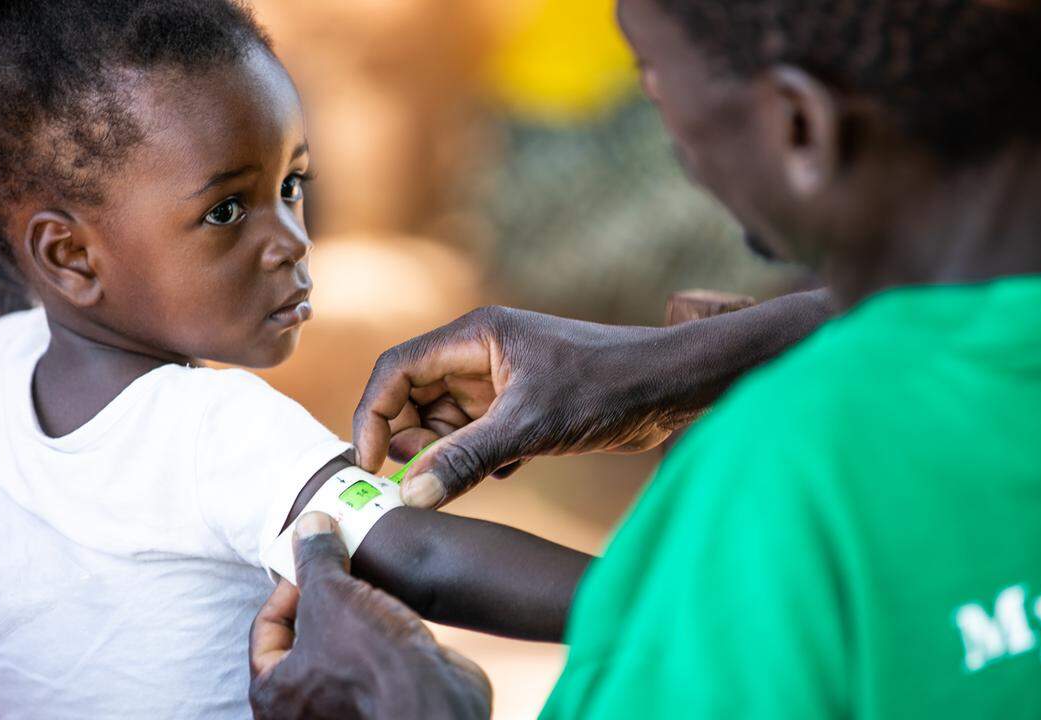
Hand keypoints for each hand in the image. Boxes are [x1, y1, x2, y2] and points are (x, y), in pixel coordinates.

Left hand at [249, 513, 491, 719]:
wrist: (435, 700)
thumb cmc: (372, 660)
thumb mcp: (333, 593)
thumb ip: (316, 559)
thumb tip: (310, 525)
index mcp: (274, 693)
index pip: (266, 627)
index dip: (288, 586)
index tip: (313, 564)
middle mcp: (302, 711)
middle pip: (301, 638)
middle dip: (320, 600)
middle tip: (340, 570)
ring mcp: (342, 710)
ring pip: (337, 649)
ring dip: (350, 615)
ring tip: (367, 585)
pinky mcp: (379, 703)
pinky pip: (367, 661)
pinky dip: (374, 634)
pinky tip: (391, 609)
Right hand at [354, 306, 696, 507]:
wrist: (671, 388)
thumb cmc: (607, 386)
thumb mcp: (531, 425)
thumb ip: (467, 459)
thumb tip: (410, 495)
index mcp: (475, 337)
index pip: (398, 370)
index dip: (375, 415)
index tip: (369, 464)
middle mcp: (481, 355)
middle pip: (415, 397)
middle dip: (413, 439)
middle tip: (429, 476)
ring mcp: (502, 383)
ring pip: (446, 422)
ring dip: (448, 454)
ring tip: (477, 473)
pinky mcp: (523, 409)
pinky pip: (477, 438)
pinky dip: (479, 460)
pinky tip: (511, 470)